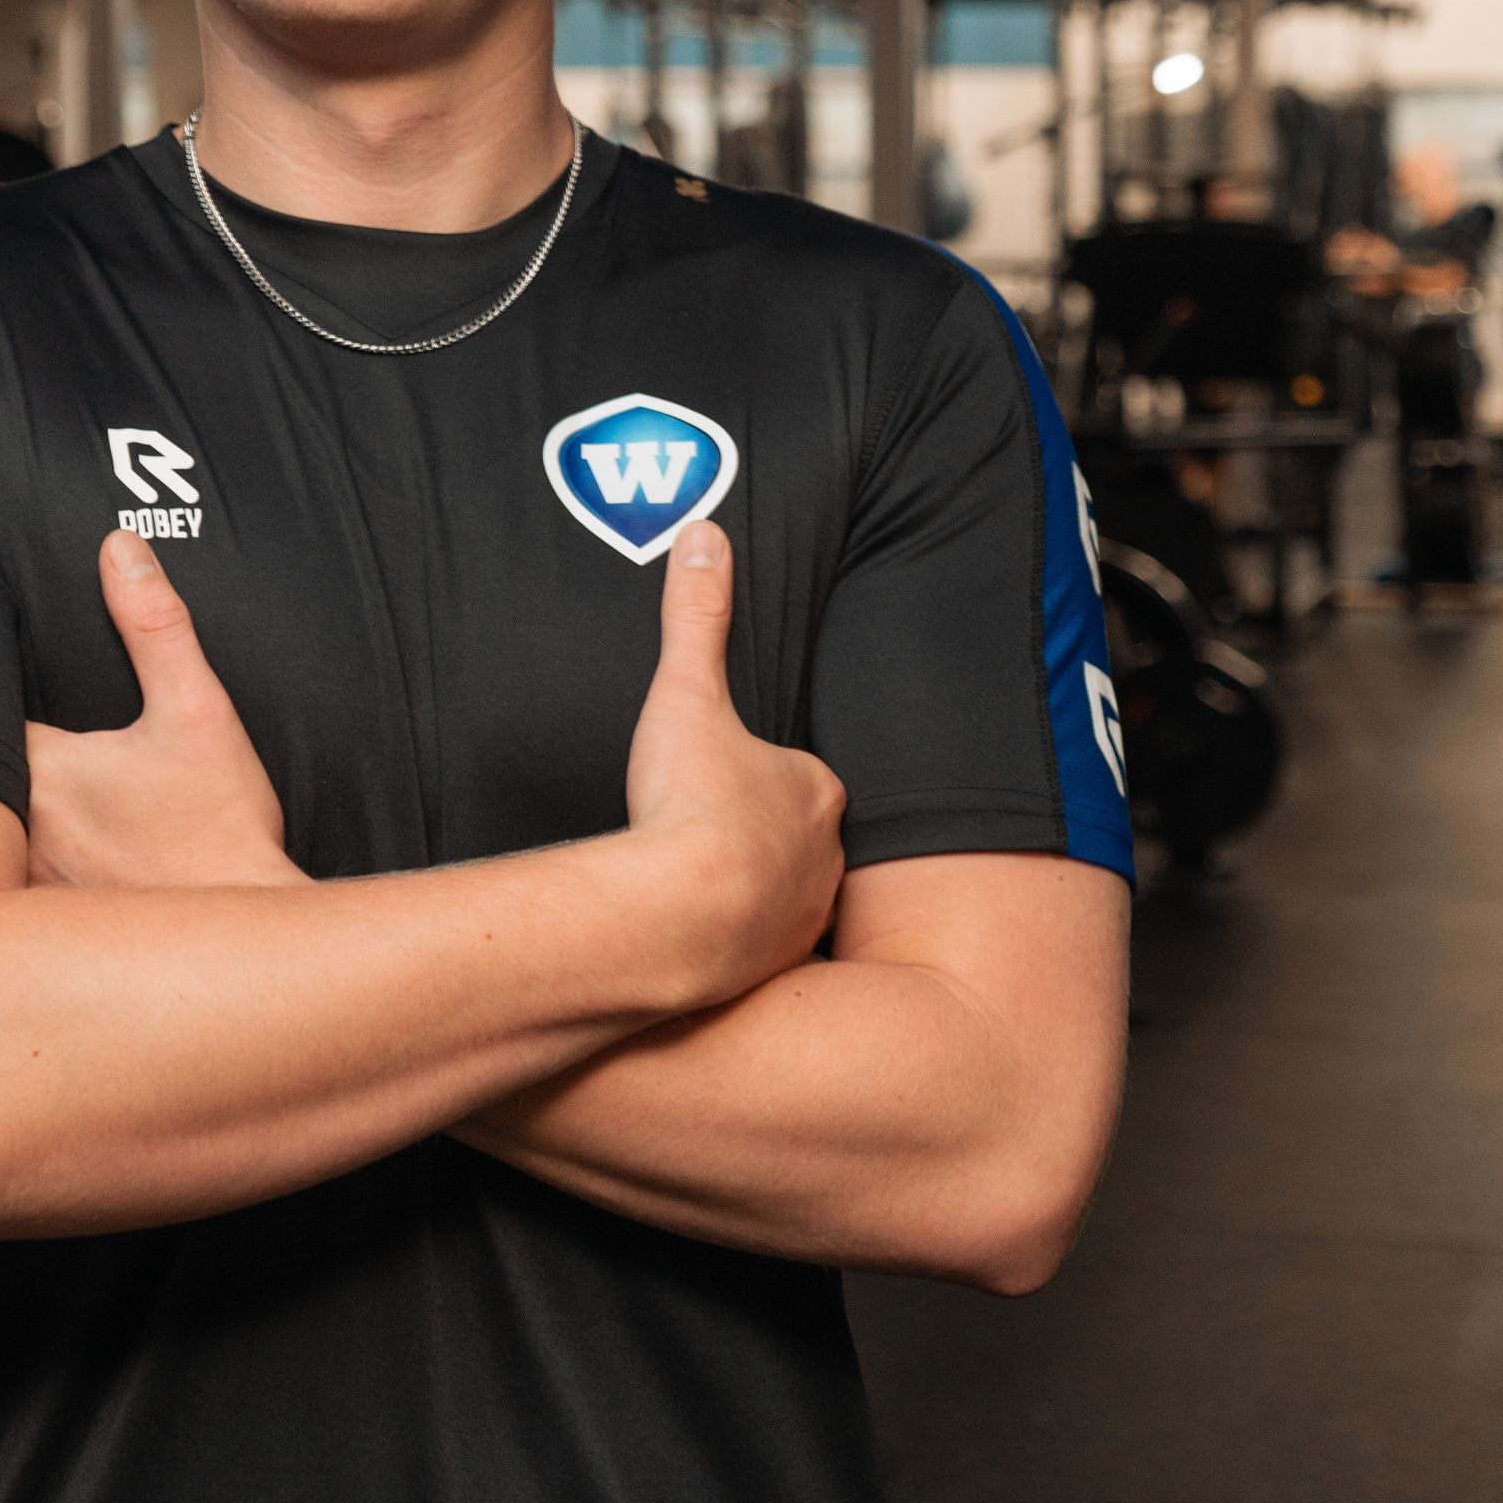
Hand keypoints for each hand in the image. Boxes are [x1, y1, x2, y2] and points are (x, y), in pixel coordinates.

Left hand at [25, 532, 306, 892]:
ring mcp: (24, 884)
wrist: (243, 942)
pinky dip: (4, 868)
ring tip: (5, 797)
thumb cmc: (223, 832)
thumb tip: (120, 551)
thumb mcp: (199, 713)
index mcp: (46, 774)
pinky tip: (39, 858)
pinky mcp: (41, 924)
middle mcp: (19, 832)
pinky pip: (1, 884)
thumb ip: (155, 626)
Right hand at [625, 524, 844, 1006]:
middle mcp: (825, 856)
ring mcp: (803, 918)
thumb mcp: (686, 694)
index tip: (720, 778)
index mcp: (814, 789)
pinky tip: (695, 938)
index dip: (760, 774)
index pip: (800, 775)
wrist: (677, 917)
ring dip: (752, 892)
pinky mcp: (773, 969)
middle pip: (799, 837)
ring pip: (786, 895)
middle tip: (705, 833)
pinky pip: (760, 950)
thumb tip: (704, 533)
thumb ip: (696, 617)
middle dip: (761, 836)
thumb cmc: (685, 805)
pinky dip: (736, 943)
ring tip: (697, 887)